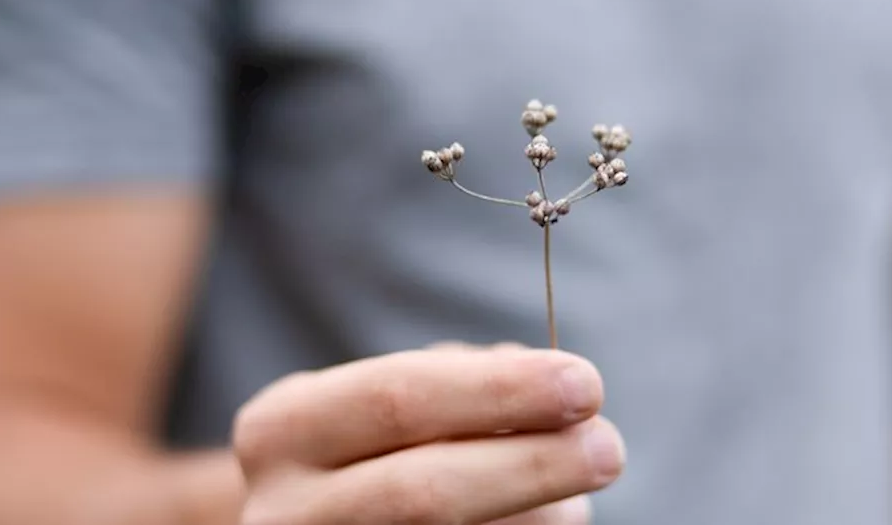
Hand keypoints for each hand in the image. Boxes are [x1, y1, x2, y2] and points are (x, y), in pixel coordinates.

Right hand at [233, 347, 624, 523]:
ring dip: (538, 519)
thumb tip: (547, 381)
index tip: (585, 382)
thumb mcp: (383, 407)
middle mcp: (283, 511)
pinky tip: (546, 524)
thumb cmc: (367, 453)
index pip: (398, 398)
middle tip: (608, 447)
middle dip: (530, 464)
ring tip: (575, 498)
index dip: (499, 391)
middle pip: (423, 490)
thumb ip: (455, 388)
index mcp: (283, 428)